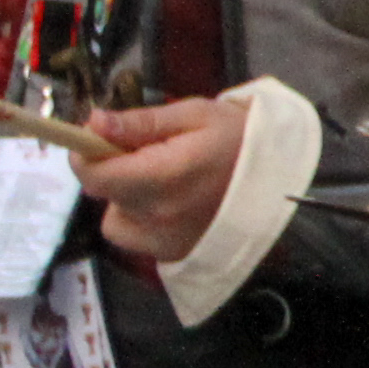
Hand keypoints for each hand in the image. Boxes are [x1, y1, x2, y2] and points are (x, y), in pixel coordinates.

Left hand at [83, 97, 248, 265]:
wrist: (283, 180)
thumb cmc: (240, 139)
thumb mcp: (195, 115)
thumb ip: (141, 121)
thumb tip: (94, 122)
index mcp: (162, 175)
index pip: (93, 173)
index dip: (86, 152)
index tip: (100, 136)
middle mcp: (157, 213)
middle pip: (103, 191)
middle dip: (112, 167)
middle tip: (145, 151)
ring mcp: (163, 239)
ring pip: (114, 215)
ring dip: (125, 194)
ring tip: (161, 179)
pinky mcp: (170, 253)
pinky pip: (131, 235)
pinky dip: (138, 218)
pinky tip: (166, 203)